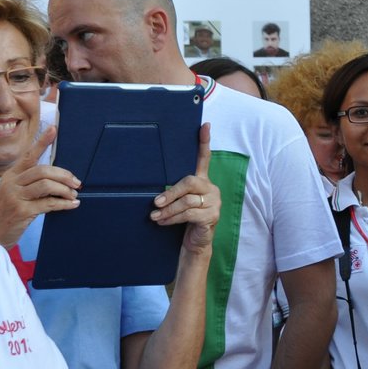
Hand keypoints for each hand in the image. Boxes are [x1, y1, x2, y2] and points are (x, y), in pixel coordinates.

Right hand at [0, 126, 80, 248]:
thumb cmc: (7, 214)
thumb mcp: (14, 194)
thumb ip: (30, 184)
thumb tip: (58, 179)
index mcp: (11, 175)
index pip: (28, 155)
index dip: (42, 142)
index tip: (54, 129)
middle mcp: (11, 183)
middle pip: (43, 170)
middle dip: (64, 175)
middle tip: (76, 183)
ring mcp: (15, 197)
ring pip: (47, 185)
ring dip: (65, 190)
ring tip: (73, 195)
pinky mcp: (21, 211)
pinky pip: (49, 203)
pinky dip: (64, 204)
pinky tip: (72, 205)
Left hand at [151, 123, 217, 251]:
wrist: (194, 243)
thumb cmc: (183, 220)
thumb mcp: (178, 202)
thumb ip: (173, 192)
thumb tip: (153, 191)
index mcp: (202, 181)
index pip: (204, 158)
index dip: (204, 141)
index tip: (205, 125)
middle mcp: (211, 188)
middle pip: (189, 182)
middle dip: (170, 193)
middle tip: (155, 202)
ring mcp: (214, 202)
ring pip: (187, 200)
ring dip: (168, 210)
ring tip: (155, 217)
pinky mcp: (212, 216)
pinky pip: (189, 214)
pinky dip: (173, 218)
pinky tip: (163, 222)